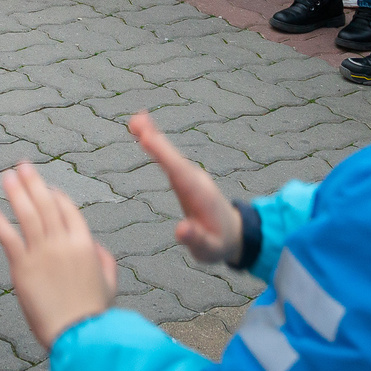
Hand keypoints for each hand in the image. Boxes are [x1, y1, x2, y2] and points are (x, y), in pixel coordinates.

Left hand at [0, 161, 117, 349]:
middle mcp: (62, 243)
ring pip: (27, 215)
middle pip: (45, 204)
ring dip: (16, 192)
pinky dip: (0, 223)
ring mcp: (42, 254)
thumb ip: (104, 260)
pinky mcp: (23, 268)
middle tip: (22, 165)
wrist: (79, 334)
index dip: (55, 196)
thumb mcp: (109, 283)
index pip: (68, 210)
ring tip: (7, 177)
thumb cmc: (94, 313)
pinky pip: (9, 239)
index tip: (46, 188)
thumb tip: (96, 246)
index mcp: (84, 244)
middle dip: (33, 182)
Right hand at [130, 113, 240, 264]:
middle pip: (173, 157)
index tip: (147, 138)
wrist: (234, 235)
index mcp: (199, 194)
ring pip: (171, 154)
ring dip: (154, 137)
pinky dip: (158, 145)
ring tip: (136, 121)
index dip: (162, 154)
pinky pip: (170, 158)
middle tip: (136, 120)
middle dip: (156, 139)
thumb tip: (180, 230)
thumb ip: (196, 240)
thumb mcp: (210, 250)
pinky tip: (146, 135)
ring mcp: (192, 176)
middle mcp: (195, 180)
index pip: (178, 171)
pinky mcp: (187, 177)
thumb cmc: (219, 245)